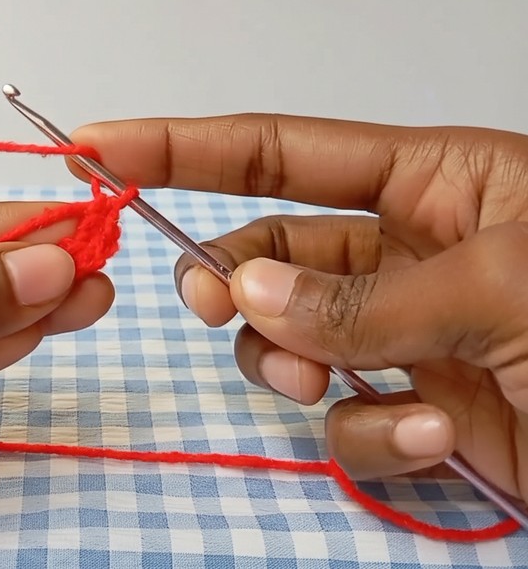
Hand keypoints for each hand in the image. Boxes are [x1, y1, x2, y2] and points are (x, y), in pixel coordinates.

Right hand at [70, 115, 527, 498]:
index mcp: (435, 183)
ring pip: (289, 348)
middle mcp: (407, 257)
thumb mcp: (510, 282)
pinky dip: (379, 438)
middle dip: (229, 283)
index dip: (181, 148)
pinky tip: (448, 438)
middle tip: (213, 304)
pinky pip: (348, 426)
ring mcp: (406, 341)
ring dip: (299, 368)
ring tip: (352, 382)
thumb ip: (369, 292)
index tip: (99, 148)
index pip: (278, 152)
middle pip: (266, 256)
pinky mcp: (421, 416)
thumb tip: (245, 291)